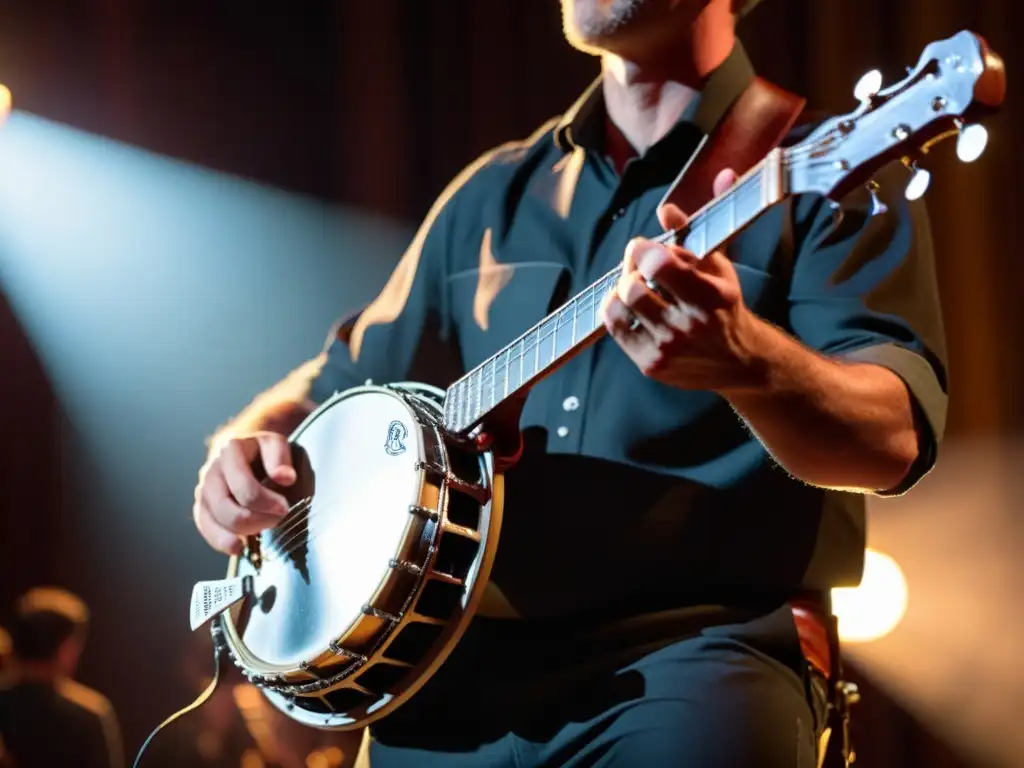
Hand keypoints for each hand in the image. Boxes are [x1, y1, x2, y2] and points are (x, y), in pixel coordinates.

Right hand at [193, 432, 296, 554]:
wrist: (244, 451)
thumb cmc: (263, 452)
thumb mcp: (276, 445)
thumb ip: (280, 458)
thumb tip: (286, 477)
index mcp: (230, 452)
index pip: (244, 487)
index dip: (266, 503)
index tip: (285, 508)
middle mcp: (211, 471)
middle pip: (227, 508)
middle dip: (256, 520)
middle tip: (278, 519)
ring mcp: (203, 491)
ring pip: (215, 521)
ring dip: (242, 532)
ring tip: (263, 531)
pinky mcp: (201, 508)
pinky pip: (206, 529)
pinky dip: (222, 542)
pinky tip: (239, 548)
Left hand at [601, 168, 765, 391]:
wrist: (739, 362)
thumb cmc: (725, 306)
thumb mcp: (719, 264)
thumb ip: (694, 230)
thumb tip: (668, 206)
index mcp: (711, 295)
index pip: (658, 264)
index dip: (642, 249)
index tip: (644, 246)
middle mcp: (690, 325)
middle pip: (633, 287)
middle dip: (629, 268)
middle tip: (637, 264)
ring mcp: (669, 348)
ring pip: (620, 307)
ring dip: (621, 289)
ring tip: (634, 285)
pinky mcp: (652, 365)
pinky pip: (615, 329)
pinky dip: (614, 310)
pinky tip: (627, 305)